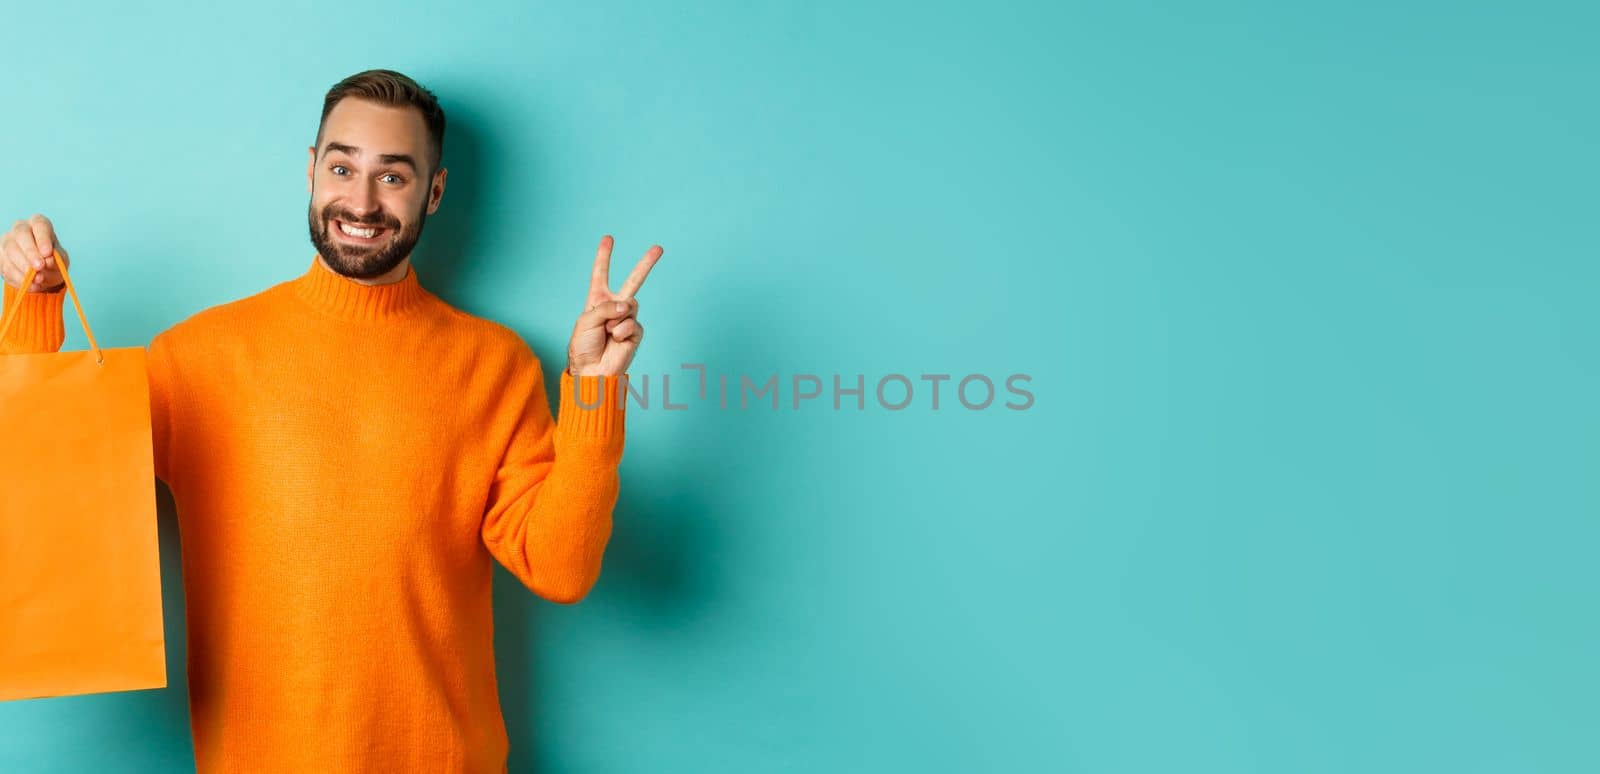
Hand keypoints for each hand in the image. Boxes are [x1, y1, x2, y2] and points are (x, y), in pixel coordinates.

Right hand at [1, 214, 69, 292]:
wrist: (42, 273)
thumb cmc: (53, 261)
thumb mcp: (61, 261)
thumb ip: (57, 260)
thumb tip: (48, 260)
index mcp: (39, 224)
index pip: (40, 225)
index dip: (43, 238)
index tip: (47, 253)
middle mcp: (21, 228)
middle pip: (22, 235)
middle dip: (30, 252)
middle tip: (39, 267)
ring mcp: (7, 240)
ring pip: (10, 250)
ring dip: (23, 267)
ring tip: (37, 280)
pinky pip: (5, 265)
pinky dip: (18, 278)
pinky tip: (30, 285)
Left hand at [567, 235, 660, 376]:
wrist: (593, 370)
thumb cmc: (584, 346)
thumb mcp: (586, 320)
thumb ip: (606, 307)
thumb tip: (628, 305)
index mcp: (598, 300)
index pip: (601, 274)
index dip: (604, 256)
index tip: (608, 239)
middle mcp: (614, 306)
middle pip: (633, 281)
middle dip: (646, 264)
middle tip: (658, 248)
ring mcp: (627, 319)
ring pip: (631, 305)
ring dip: (616, 318)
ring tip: (607, 333)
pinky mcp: (635, 332)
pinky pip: (633, 323)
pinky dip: (621, 331)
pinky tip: (615, 341)